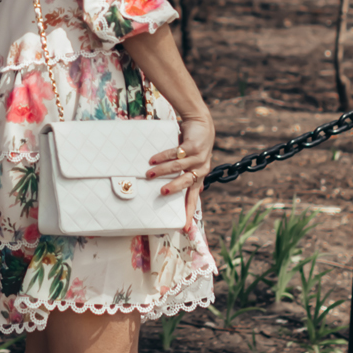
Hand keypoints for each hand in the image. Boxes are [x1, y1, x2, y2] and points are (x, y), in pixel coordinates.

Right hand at [147, 110, 214, 224]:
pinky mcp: (194, 145)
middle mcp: (201, 169)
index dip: (189, 213)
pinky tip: (153, 159)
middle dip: (174, 188)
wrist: (202, 123)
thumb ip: (185, 175)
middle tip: (162, 193)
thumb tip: (175, 190)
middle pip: (187, 183)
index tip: (186, 228)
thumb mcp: (191, 163)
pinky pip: (177, 152)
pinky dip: (163, 156)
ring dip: (163, 171)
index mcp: (199, 177)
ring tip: (150, 174)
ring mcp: (198, 157)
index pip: (193, 198)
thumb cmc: (193, 145)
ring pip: (179, 167)